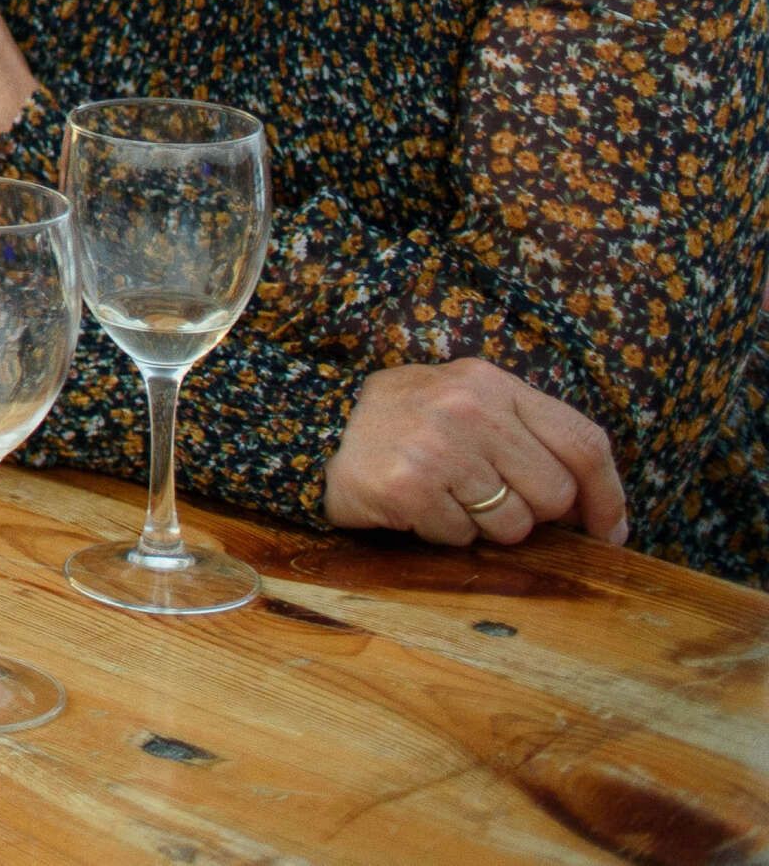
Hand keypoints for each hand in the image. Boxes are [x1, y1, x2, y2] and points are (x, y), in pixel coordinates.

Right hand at [324, 358, 628, 549]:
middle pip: (555, 494)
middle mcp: (468, 408)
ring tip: (445, 497)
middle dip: (531, 512)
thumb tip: (596, 510)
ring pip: (512, 525)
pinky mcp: (407, 486)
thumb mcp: (467, 402)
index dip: (608, 496)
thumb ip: (526, 434)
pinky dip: (442, 533)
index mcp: (491, 382)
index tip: (608, 532)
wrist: (312, 424)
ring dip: (483, 527)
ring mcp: (437, 446)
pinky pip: (461, 538)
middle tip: (487, 499)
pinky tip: (417, 506)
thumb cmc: (407, 423)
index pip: (584, 443)